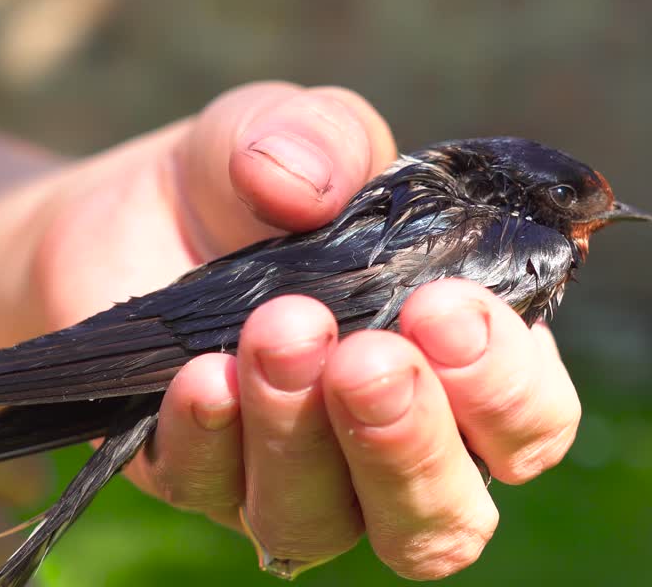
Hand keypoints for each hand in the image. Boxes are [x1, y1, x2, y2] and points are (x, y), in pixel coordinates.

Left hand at [0, 82, 581, 577]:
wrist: (123, 218)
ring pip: (325, 522)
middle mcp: (391, 440)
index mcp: (458, 361)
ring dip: (302, 437)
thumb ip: (319, 135)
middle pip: (443, 515)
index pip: (528, 420)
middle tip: (366, 354)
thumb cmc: (245, 181)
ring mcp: (297, 478)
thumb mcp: (287, 129)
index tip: (446, 309)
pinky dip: (210, 438)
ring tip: (276, 336)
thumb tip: (303, 181)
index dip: (505, 388)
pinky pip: (213, 492)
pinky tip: (196, 376)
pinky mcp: (203, 482)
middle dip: (410, 440)